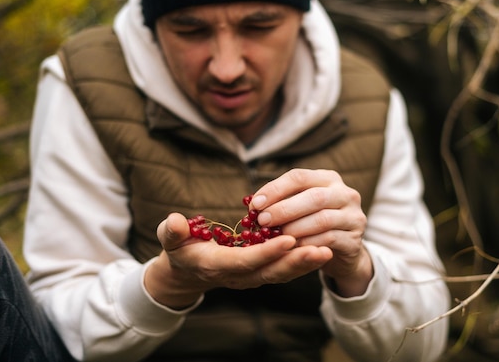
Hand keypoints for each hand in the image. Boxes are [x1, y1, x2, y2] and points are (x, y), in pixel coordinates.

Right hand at [144, 212, 332, 308]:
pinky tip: (323, 250)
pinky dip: (303, 263)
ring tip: (328, 250)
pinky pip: (285, 270)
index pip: (245, 261)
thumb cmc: (179, 248)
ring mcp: (251, 277)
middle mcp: (238, 276)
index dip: (267, 252)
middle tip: (320, 249)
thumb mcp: (170, 240)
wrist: (188, 270)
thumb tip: (174, 222)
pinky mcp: (261, 273)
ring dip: (305, 264)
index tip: (288, 239)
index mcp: (217, 265)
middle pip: (271, 271)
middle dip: (296, 261)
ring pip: (282, 273)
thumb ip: (172, 232)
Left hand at [249, 169, 373, 296]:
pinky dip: (308, 243)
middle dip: (284, 209)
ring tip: (276, 237)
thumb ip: (282, 202)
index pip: (299, 177)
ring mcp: (353, 216)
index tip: (255, 204)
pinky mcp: (355, 239)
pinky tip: (292, 248)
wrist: (343, 251)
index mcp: (328, 179)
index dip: (276, 189)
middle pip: (313, 197)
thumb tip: (254, 204)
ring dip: (295, 228)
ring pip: (322, 219)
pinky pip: (329, 240)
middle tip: (263, 221)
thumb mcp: (300, 208)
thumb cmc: (314, 225)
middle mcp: (345, 193)